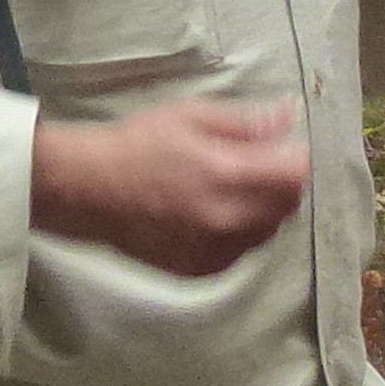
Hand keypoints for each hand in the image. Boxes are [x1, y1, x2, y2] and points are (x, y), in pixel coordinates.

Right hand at [31, 98, 309, 276]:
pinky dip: (239, 234)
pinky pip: (241, 252)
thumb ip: (245, 121)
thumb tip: (288, 116)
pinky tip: (214, 214)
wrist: (89, 191)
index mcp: (226, 175)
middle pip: (288, 206)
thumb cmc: (139, 144)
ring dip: (263, 210)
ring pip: (267, 232)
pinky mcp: (200, 270)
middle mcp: (226, 219)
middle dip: (282, 183)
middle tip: (257, 165)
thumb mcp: (192, 115)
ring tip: (232, 189)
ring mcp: (213, 250)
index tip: (281, 147)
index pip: (296, 174)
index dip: (295, 156)